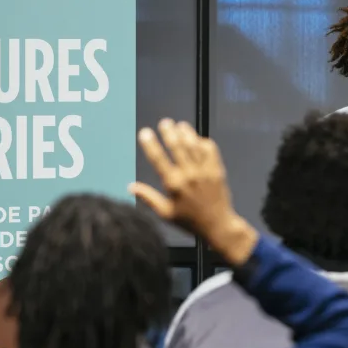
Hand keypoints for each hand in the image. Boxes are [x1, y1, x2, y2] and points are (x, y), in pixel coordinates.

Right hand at [130, 119, 257, 265]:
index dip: (151, 145)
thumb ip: (148, 198)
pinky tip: (198, 138)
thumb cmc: (190, 221)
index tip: (145, 133)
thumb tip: (130, 187)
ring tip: (180, 125)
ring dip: (187, 133)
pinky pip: (211, 150)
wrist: (218, 225)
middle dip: (169, 132)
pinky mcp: (217, 170)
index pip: (159, 160)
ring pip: (194, 145)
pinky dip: (204, 142)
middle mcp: (190, 175)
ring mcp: (205, 171)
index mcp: (174, 185)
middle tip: (165, 122)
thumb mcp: (165, 213)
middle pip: (177, 147)